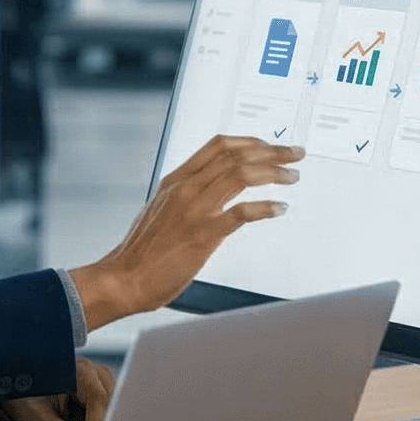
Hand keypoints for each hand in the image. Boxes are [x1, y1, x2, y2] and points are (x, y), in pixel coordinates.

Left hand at [6, 355, 114, 420]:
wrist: (25, 395)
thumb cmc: (28, 400)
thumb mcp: (36, 416)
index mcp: (78, 371)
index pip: (96, 397)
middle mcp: (95, 376)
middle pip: (112, 404)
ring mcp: (102, 388)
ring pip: (114, 413)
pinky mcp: (103, 402)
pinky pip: (110, 419)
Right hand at [68, 134, 298, 329]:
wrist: (124, 279)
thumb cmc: (142, 253)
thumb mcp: (161, 211)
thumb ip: (184, 198)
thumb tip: (212, 192)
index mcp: (175, 181)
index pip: (218, 145)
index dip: (251, 141)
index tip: (271, 146)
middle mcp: (185, 188)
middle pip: (236, 155)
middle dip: (272, 151)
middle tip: (295, 154)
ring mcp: (194, 210)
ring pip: (241, 175)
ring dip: (273, 173)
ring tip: (292, 177)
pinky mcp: (203, 234)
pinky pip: (241, 212)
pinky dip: (265, 207)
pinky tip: (279, 208)